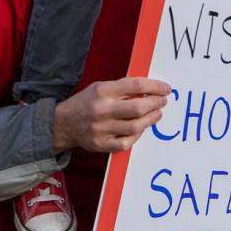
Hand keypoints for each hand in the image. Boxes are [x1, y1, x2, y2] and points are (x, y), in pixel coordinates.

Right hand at [52, 77, 170, 153]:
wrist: (64, 123)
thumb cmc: (87, 102)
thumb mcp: (100, 87)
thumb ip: (122, 88)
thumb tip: (150, 88)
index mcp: (102, 91)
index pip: (135, 85)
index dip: (155, 86)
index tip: (166, 88)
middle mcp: (102, 110)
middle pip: (138, 108)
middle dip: (156, 103)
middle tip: (163, 101)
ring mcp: (101, 129)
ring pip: (135, 127)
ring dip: (151, 120)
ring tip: (157, 114)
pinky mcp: (101, 144)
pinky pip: (126, 143)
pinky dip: (137, 136)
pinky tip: (141, 129)